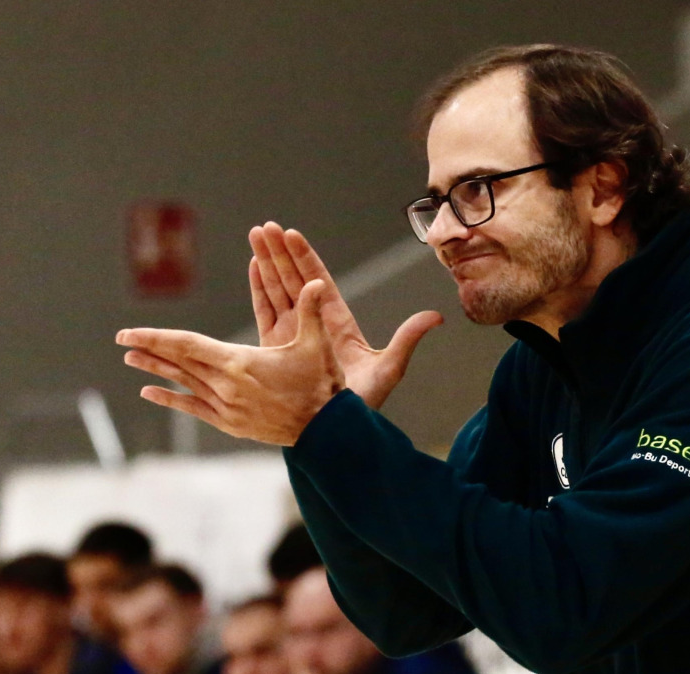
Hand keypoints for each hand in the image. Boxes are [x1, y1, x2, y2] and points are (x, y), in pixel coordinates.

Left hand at [119, 280, 344, 445]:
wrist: (325, 432)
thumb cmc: (322, 386)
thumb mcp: (317, 346)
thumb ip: (311, 312)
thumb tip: (315, 283)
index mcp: (240, 363)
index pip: (188, 345)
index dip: (156, 337)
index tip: (130, 332)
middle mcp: (226, 386)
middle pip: (179, 363)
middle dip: (149, 349)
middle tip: (121, 338)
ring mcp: (226, 407)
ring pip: (183, 383)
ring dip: (156, 370)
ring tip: (130, 358)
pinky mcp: (230, 423)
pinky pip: (193, 408)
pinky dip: (170, 399)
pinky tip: (149, 392)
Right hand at [248, 222, 441, 408]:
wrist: (334, 431)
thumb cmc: (362, 404)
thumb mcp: (388, 368)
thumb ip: (407, 339)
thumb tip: (437, 316)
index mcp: (337, 322)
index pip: (319, 281)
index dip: (305, 257)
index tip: (292, 235)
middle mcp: (313, 323)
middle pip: (294, 279)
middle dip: (279, 252)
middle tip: (266, 227)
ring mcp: (293, 334)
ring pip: (277, 290)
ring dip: (265, 263)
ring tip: (255, 236)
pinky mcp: (276, 348)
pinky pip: (264, 312)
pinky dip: (257, 289)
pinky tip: (252, 267)